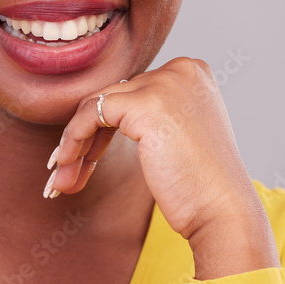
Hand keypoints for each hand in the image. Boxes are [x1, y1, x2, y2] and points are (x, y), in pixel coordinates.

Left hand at [44, 57, 279, 279]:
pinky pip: (91, 114)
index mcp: (192, 72)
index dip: (102, 127)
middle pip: (112, 97)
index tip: (83, 158)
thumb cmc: (200, 185)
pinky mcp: (146, 104)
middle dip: (85, 139)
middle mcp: (180, 70)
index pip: (130, 91)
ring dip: (74, 145)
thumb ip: (146, 112)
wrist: (223, 213)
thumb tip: (95, 109)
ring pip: (96, 105)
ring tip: (62, 181)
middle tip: (66, 173)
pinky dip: (73, 140)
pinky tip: (66, 166)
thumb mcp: (175, 133)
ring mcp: (164, 83)